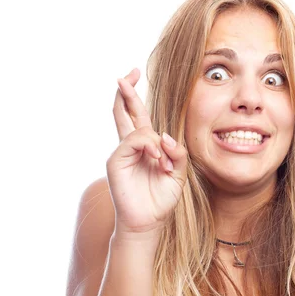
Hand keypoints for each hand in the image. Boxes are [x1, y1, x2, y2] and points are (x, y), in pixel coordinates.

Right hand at [106, 68, 187, 236]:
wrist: (148, 222)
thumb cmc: (161, 199)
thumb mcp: (178, 174)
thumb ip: (177, 153)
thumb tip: (166, 135)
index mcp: (146, 147)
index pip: (138, 115)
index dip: (134, 96)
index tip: (134, 73)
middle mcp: (132, 146)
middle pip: (124, 112)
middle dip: (126, 91)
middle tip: (126, 73)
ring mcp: (122, 153)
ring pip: (136, 127)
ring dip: (155, 142)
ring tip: (164, 165)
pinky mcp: (116, 161)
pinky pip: (133, 141)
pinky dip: (148, 146)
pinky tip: (157, 160)